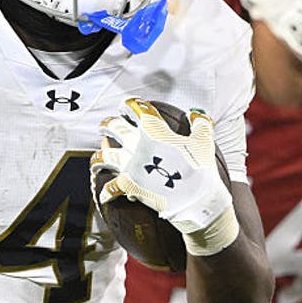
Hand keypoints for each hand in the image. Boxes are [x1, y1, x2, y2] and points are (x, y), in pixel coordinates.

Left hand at [92, 98, 236, 252]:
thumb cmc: (201, 168)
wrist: (196, 198)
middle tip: (106, 125)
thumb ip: (200, 124)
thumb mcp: (204, 141)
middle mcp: (137, 144)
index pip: (138, 109)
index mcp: (154, 130)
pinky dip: (108, 191)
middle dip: (108, 124)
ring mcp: (130, 165)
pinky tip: (105, 194)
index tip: (128, 105)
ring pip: (104, 156)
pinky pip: (112, 187)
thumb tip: (196, 114)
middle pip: (115, 128)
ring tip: (96, 158)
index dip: (131, 104)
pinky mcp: (128, 185)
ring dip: (99, 156)